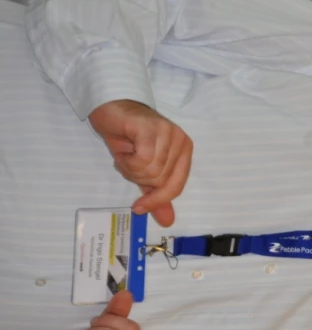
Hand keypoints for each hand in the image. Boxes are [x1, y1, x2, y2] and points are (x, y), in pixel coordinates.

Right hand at [89, 99, 192, 226]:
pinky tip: (123, 148)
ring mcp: (169, 133)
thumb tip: (167, 221)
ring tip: (125, 153)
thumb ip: (156, 194)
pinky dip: (126, 160)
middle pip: (160, 180)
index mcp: (184, 152)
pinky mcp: (152, 128)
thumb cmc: (127, 137)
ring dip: (129, 167)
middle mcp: (181, 142)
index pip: (176, 186)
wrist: (109, 108)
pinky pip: (142, 159)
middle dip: (136, 177)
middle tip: (127, 161)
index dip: (157, 200)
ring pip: (150, 171)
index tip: (138, 208)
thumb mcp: (142, 170)